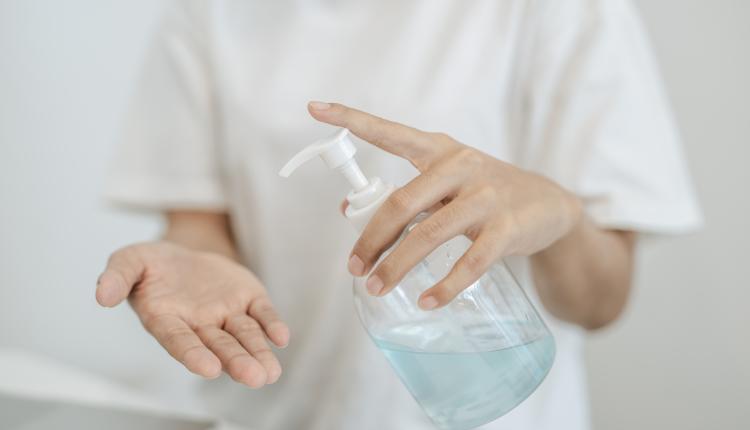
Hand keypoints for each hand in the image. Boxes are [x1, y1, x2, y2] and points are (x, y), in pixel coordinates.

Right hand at [95, 241, 288, 387]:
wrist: (183, 254)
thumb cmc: (152, 265)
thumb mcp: (129, 261)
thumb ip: (117, 276)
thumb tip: (101, 295)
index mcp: (167, 320)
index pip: (180, 341)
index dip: (193, 355)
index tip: (209, 369)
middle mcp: (199, 324)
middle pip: (219, 346)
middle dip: (237, 362)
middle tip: (255, 378)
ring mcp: (226, 314)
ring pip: (245, 337)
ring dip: (259, 354)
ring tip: (271, 374)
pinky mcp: (248, 300)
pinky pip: (262, 315)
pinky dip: (272, 326)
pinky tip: (281, 338)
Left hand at [309, 101, 582, 309]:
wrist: (548, 206)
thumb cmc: (483, 194)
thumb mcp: (445, 184)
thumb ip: (403, 195)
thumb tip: (344, 211)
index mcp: (439, 150)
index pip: (391, 133)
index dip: (353, 119)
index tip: (315, 107)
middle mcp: (460, 166)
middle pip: (401, 203)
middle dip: (370, 240)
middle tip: (353, 268)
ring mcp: (485, 196)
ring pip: (429, 234)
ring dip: (396, 266)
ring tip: (376, 288)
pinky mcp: (507, 228)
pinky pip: (470, 262)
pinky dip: (445, 286)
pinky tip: (427, 301)